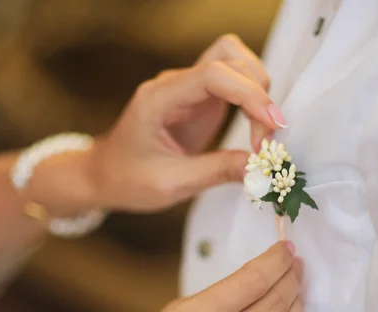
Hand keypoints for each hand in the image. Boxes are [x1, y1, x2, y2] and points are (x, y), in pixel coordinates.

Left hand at [86, 34, 286, 211]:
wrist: (105, 175)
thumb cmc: (126, 179)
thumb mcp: (169, 184)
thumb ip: (215, 172)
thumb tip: (259, 168)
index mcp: (159, 98)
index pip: (213, 75)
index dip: (249, 94)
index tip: (272, 125)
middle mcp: (175, 84)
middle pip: (230, 60)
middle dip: (257, 96)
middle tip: (265, 141)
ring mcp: (189, 88)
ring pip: (237, 64)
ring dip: (258, 92)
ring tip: (262, 133)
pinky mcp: (200, 99)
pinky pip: (235, 83)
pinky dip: (253, 99)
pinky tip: (255, 127)